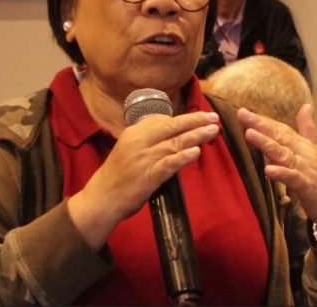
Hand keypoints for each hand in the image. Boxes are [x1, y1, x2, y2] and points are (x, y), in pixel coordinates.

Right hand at [68, 111, 220, 249]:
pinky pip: (169, 164)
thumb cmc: (118, 175)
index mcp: (134, 133)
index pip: (163, 120)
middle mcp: (139, 142)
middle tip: (214, 118)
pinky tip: (196, 152)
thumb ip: (149, 141)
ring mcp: (144, 159)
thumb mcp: (130, 149)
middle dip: (196, 121)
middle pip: (172, 127)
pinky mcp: (148, 176)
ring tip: (213, 131)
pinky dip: (183, 157)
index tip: (201, 117)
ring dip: (197, 136)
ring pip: (175, 143)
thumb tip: (175, 135)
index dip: (184, 118)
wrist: (102, 198)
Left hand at [238, 104, 316, 243]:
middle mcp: (307, 154)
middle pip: (281, 137)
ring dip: (267, 144)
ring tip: (250, 135)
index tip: (243, 112)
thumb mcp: (314, 154)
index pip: (282, 129)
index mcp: (305, 146)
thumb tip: (306, 107)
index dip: (264, 121)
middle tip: (242, 115)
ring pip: (285, 154)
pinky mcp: (310, 187)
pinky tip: (268, 170)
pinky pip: (294, 179)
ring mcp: (309, 170)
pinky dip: (282, 173)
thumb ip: (307, 131)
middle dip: (261, 126)